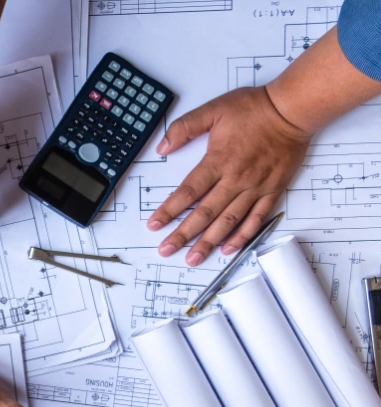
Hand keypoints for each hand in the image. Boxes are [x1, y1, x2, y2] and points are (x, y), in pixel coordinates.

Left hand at [146, 87, 310, 264]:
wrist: (292, 110)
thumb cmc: (255, 108)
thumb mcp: (213, 110)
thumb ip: (184, 127)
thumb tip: (162, 147)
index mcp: (218, 161)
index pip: (187, 192)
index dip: (168, 210)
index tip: (154, 225)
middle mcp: (235, 179)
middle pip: (204, 213)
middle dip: (183, 234)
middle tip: (167, 250)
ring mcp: (255, 188)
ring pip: (228, 222)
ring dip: (209, 242)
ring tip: (193, 258)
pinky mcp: (272, 191)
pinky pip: (256, 219)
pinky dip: (242, 236)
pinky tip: (229, 249)